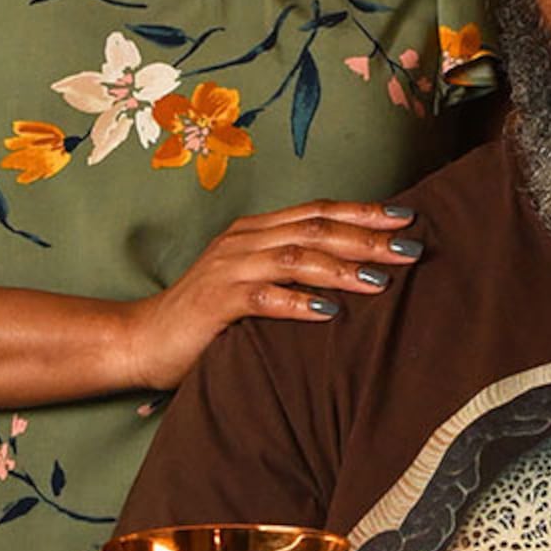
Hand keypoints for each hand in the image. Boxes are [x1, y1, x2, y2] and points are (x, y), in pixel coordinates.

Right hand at [120, 200, 420, 389]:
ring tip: (381, 279)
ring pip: (296, 257)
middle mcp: (243, 241)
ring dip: (342, 266)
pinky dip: (300, 302)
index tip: (407, 218)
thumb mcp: (253, 286)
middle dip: (366, 236)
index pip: (318, 211)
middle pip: (315, 228)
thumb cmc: (205, 318)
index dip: (363, 212)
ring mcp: (229, 268)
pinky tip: (330, 312)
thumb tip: (356, 276)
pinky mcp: (216, 301)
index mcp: (254, 231)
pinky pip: (264, 296)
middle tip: (410, 247)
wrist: (141, 339)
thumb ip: (292, 274)